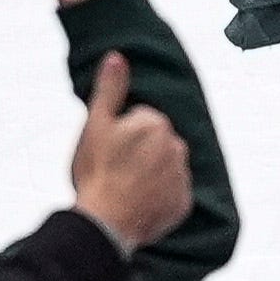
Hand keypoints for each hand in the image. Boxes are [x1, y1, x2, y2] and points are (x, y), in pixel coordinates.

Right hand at [69, 52, 191, 251]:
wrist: (105, 223)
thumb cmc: (97, 172)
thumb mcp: (96, 124)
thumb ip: (110, 89)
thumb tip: (117, 57)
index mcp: (156, 123)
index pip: (140, 121)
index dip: (121, 136)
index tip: (109, 152)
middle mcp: (177, 146)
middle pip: (155, 143)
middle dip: (139, 153)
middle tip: (115, 170)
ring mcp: (182, 177)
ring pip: (164, 168)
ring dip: (149, 174)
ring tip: (125, 188)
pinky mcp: (183, 203)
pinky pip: (171, 194)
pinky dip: (158, 197)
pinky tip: (138, 203)